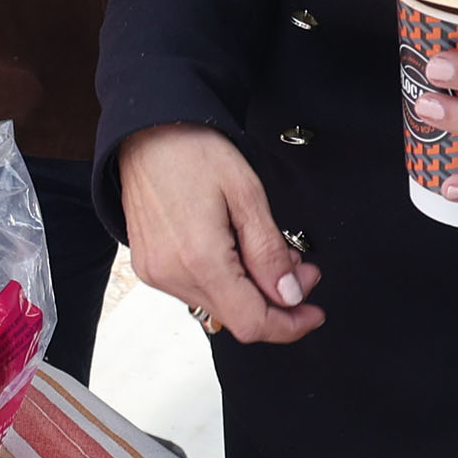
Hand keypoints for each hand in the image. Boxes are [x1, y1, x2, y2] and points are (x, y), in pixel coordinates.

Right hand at [117, 124, 323, 343]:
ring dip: (252, 289)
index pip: (252, 322)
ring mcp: (156, 273)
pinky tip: (238, 252)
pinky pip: (197, 290)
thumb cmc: (192, 151)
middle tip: (301, 267)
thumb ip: (269, 251)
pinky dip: (226, 280)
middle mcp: (171, 274)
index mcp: (200, 259)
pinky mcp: (150, 266)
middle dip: (277, 300)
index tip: (313, 312)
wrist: (144, 131)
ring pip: (218, 305)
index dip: (289, 325)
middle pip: (237, 317)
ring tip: (269, 251)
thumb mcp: (247, 194)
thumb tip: (289, 295)